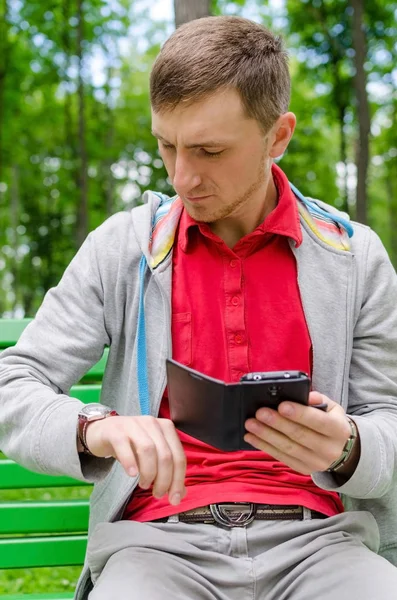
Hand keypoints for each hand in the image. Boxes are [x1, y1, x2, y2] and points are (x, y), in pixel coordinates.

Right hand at [85, 416, 186, 504]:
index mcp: (166, 428)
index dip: (178, 480)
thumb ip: (166, 472)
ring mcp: (133, 424)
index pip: (178, 456)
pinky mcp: (115, 431)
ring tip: (144, 484)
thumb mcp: (151, 457)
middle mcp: (152, 423)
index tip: (174, 499)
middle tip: (158, 494)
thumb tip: (180, 494)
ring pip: (148, 450)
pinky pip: (124, 446)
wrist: (102, 432)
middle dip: (164, 480)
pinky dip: (130, 462)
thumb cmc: (130, 445)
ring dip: (149, 472)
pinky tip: (132, 474)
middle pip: (165, 455)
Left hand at [244, 392, 359, 476]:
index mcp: (339, 429)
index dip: (300, 414)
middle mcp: (330, 449)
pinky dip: (265, 446)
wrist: (339, 449)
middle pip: (300, 435)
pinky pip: (282, 458)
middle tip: (259, 412)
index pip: (319, 421)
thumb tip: (305, 396)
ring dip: (266, 436)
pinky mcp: (303, 469)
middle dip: (277, 423)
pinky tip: (252, 437)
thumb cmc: (330, 421)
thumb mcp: (331, 408)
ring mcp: (316, 462)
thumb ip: (318, 399)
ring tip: (250, 424)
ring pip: (288, 448)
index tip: (281, 405)